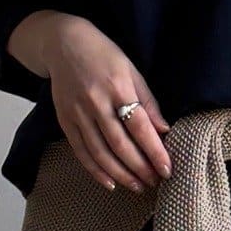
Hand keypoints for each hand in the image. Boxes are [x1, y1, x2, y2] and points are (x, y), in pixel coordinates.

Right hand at [22, 13, 171, 194]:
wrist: (63, 43)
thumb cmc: (103, 56)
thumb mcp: (131, 71)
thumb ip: (147, 102)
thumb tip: (164, 131)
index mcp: (117, 87)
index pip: (139, 126)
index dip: (154, 151)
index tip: (167, 169)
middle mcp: (95, 102)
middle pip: (120, 144)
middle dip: (140, 168)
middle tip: (155, 182)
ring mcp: (77, 113)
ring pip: (100, 153)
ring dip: (121, 174)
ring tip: (137, 186)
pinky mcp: (64, 120)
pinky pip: (81, 152)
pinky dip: (95, 171)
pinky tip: (110, 183)